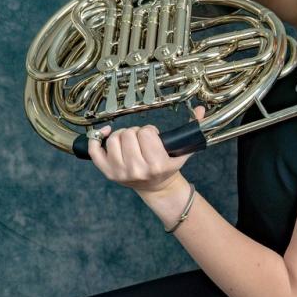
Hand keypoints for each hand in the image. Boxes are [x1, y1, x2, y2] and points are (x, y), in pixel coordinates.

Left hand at [89, 106, 206, 194]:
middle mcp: (138, 169)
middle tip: (142, 140)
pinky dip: (97, 138)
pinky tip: (106, 133)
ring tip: (130, 140)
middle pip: (129, 134)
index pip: (146, 133)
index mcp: (157, 164)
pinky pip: (95, 151)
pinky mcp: (108, 172)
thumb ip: (194, 130)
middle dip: (136, 132)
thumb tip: (202, 109)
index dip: (150, 131)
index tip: (153, 137)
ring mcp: (120, 172)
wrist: (157, 187)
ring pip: (113, 139)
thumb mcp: (184, 151)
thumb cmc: (169, 166)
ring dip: (122, 135)